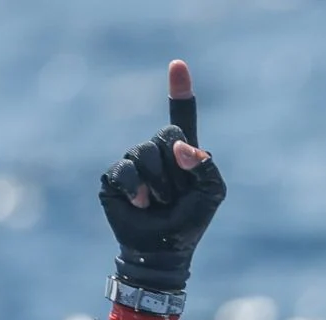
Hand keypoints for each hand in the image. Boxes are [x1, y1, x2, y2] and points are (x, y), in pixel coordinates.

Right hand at [98, 60, 225, 291]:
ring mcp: (133, 161)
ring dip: (158, 184)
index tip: (178, 64)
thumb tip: (180, 147)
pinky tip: (140, 204)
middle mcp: (156, 151)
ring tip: (157, 203)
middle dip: (175, 170)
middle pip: (165, 136)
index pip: (181, 116)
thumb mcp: (212, 193)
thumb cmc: (190, 221)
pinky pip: (125, 169)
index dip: (179, 91)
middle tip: (175, 195)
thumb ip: (204, 166)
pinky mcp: (114, 176)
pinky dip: (137, 188)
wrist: (163, 250)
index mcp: (182, 151)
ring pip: (145, 152)